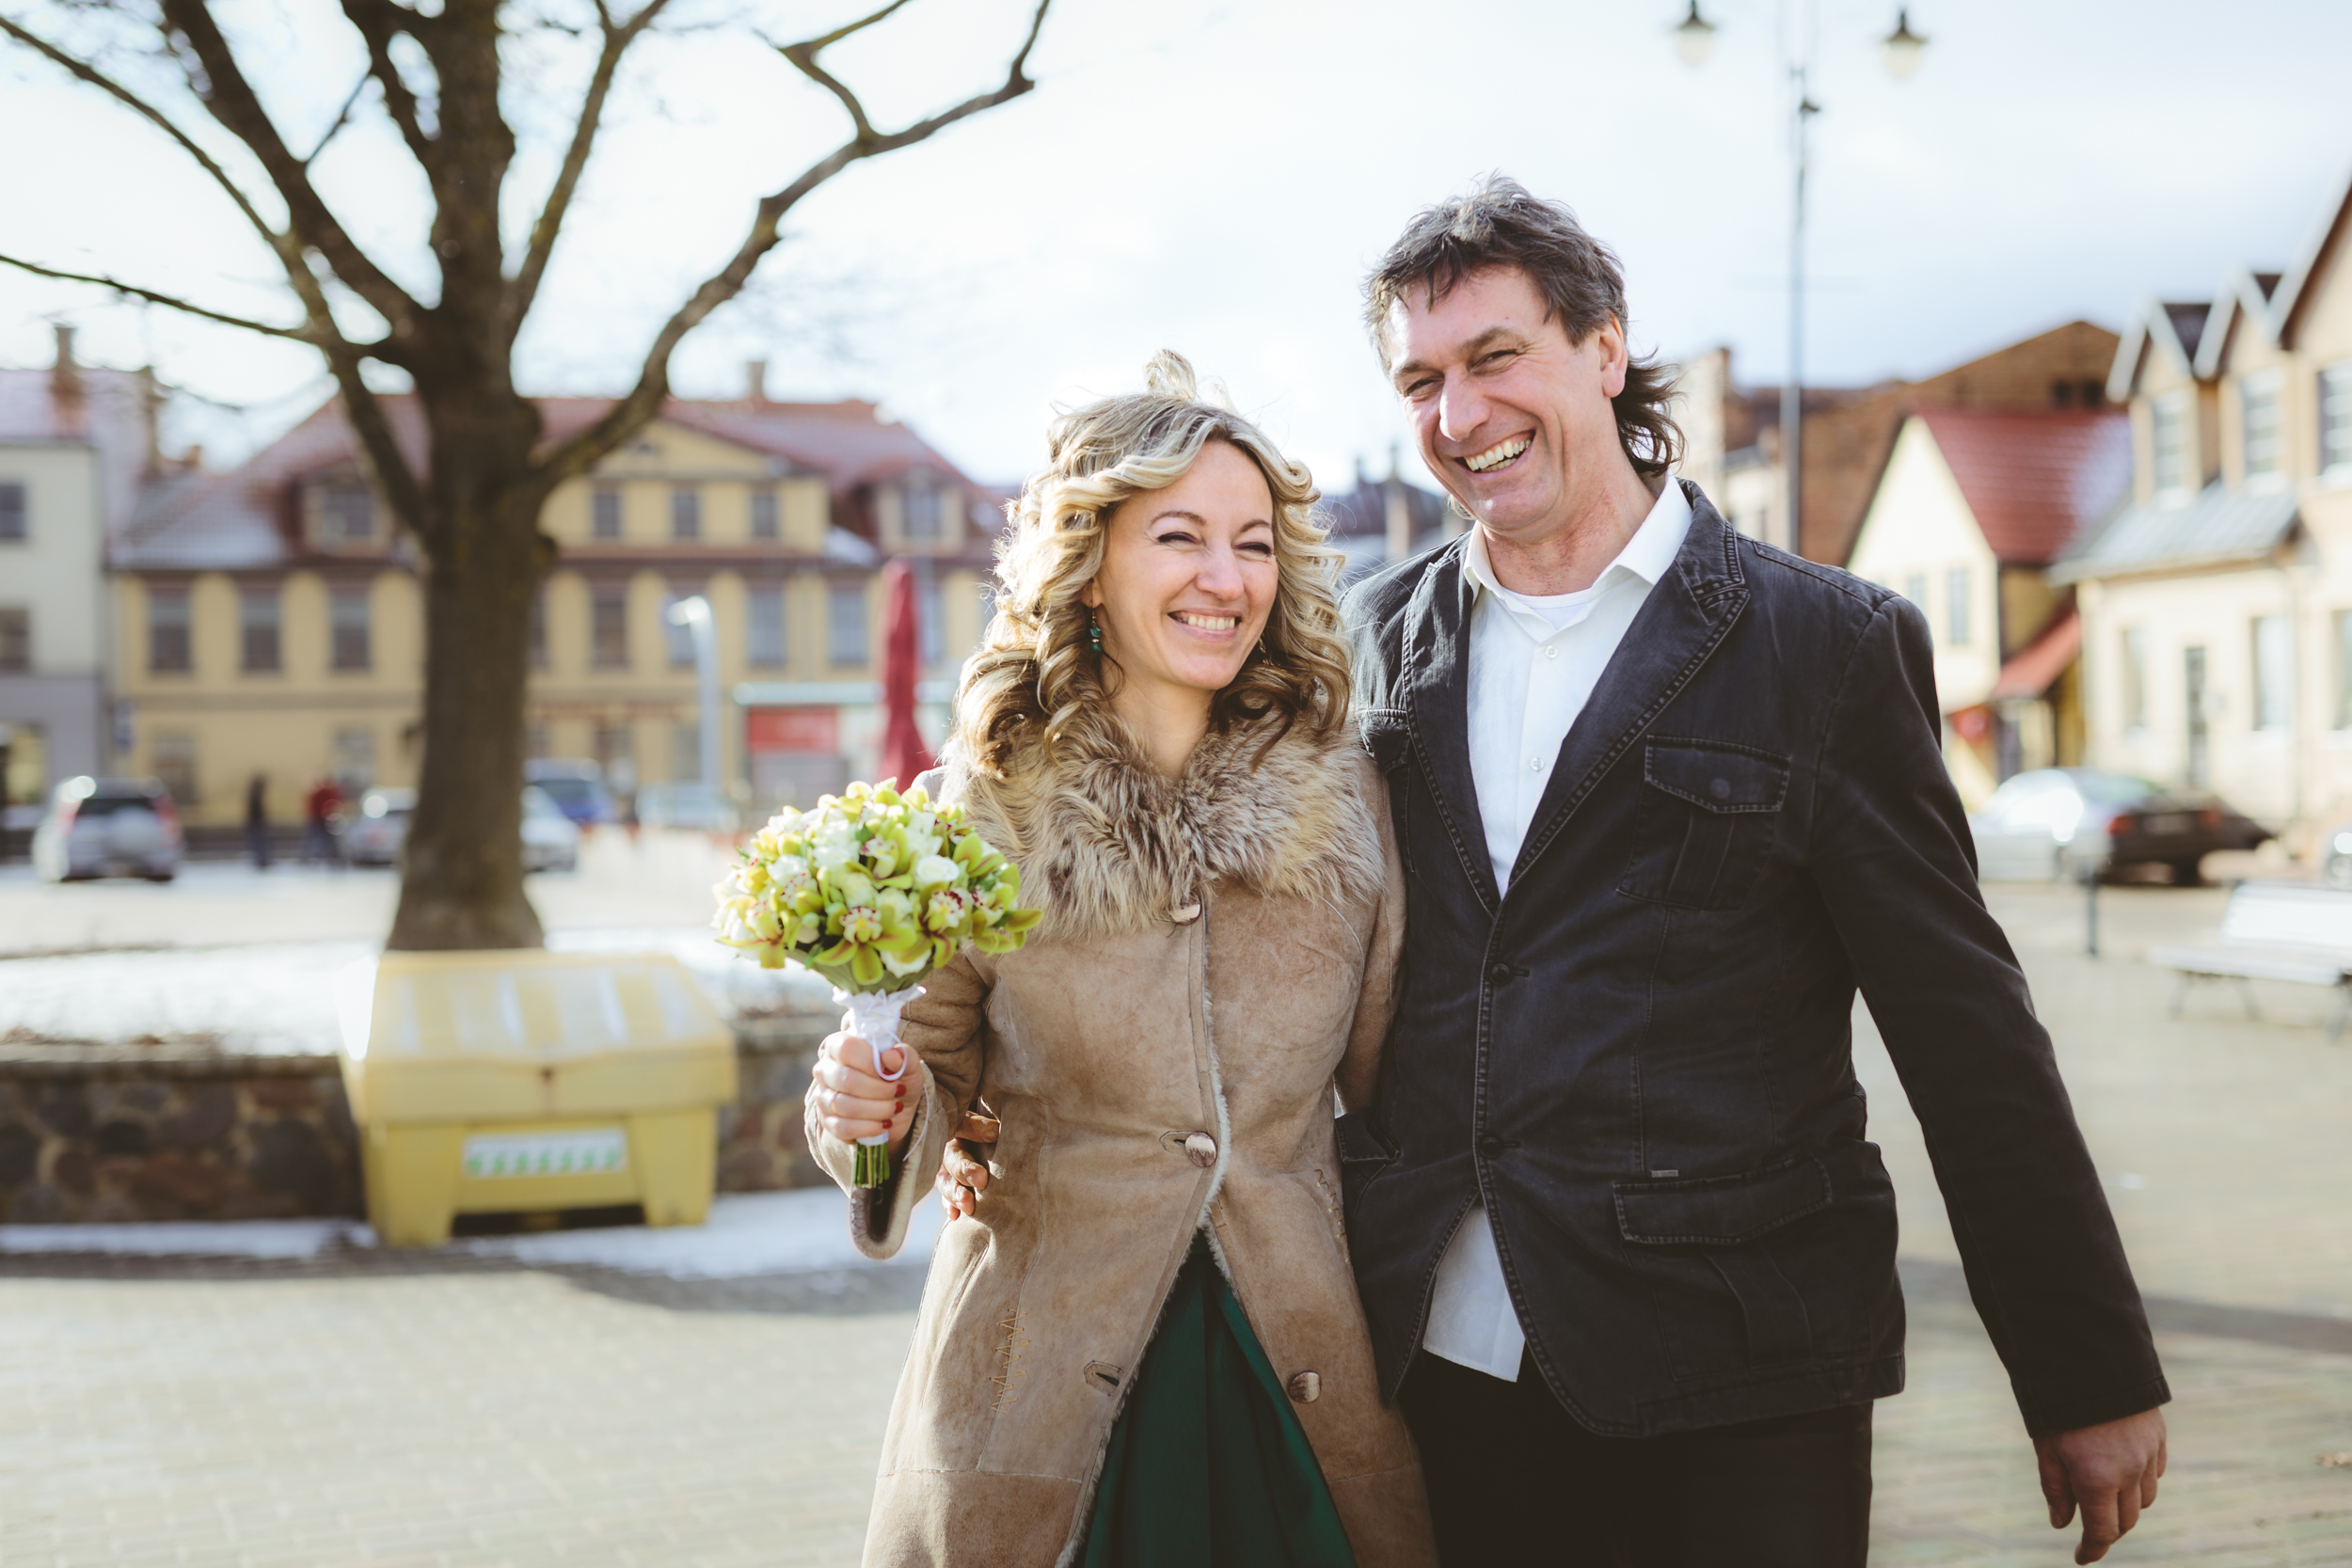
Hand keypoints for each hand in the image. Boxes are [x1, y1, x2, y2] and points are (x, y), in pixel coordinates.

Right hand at [810, 1032, 914, 1155]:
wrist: (897, 1109)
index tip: (889, 1072)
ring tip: (895, 1108)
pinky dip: (869, 1127)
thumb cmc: (899, 1079)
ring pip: (844, 1105)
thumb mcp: (909, 1066)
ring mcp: (823, 1097)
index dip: (870, 1061)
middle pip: (845, 1079)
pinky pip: (843, 1127)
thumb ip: (904, 1056)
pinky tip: (885, 1124)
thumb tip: (891, 1055)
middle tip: (898, 1091)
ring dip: (877, 1109)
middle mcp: (825, 1069)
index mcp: (840, 1046)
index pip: (846, 1048)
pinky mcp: (827, 1122)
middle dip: (878, 1089)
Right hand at [935, 1112, 999, 1219]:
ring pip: (945, 1179)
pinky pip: (945, 1196)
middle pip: (952, 1156)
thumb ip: (991, 1121)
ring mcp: (946, 1165)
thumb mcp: (992, 1115)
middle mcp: (949, 1144)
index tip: (997, 1133)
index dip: (977, 1129)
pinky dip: (950, 1205)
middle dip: (965, 1169)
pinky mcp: (948, 1183)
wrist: (984, 1135)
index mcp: (959, 1122)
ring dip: (956, 1193)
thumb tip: (1002, 1128)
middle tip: (982, 1180)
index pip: (963, 1124)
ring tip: (969, 1204)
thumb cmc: (994, 1123)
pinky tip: (955, 1216)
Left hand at [2033, 1408, 2165, 1562]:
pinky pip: (2155, 1472)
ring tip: (2105, 1497)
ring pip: (2145, 1499)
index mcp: (2097, 1479)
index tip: (2081, 1558)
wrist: (2091, 1357)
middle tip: (2090, 1530)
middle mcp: (2129, 1472)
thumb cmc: (2059, 1402)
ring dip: (2127, 1505)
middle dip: (2108, 1529)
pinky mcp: (2159, 1437)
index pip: (2102, 1531)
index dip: (2092, 1549)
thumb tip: (2061, 1523)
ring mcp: (2148, 1455)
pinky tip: (2124, 1472)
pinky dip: (2141, 1481)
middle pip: (2127, 1520)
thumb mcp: (2047, 1446)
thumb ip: (2055, 1487)